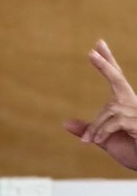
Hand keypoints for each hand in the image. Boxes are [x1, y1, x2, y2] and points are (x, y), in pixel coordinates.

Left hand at [64, 41, 136, 171]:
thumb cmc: (131, 151)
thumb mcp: (103, 140)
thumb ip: (88, 130)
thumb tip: (65, 123)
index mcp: (124, 104)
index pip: (116, 78)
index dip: (108, 62)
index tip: (99, 44)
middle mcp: (133, 103)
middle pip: (118, 79)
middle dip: (105, 65)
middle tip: (92, 51)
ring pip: (109, 110)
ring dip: (96, 128)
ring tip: (90, 140)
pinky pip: (114, 122)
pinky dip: (101, 132)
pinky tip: (97, 140)